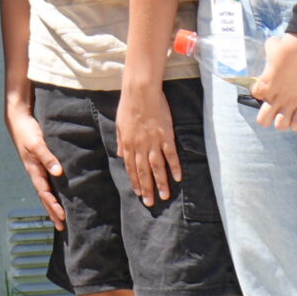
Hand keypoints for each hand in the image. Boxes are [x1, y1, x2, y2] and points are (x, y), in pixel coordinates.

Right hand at [5, 105, 65, 227]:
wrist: (18, 120)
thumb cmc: (28, 132)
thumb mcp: (37, 144)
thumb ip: (48, 157)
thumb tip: (58, 172)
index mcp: (34, 170)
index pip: (45, 193)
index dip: (53, 205)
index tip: (62, 217)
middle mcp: (35, 172)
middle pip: (44, 197)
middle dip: (52, 212)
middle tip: (61, 227)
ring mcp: (37, 169)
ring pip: (45, 191)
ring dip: (52, 205)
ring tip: (59, 218)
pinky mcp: (40, 164)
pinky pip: (47, 183)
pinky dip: (52, 193)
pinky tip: (58, 196)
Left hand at [115, 80, 181, 204]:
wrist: (140, 92)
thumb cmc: (128, 106)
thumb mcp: (119, 124)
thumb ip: (121, 142)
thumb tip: (121, 155)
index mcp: (128, 144)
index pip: (131, 167)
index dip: (135, 182)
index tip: (139, 194)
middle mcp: (140, 146)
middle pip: (143, 171)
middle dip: (147, 189)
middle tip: (151, 203)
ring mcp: (153, 142)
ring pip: (157, 167)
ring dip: (161, 183)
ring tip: (165, 196)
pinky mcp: (166, 136)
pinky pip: (171, 155)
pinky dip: (174, 167)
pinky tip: (178, 178)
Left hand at [252, 32, 296, 129]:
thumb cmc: (284, 48)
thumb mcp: (269, 51)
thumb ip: (268, 55)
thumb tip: (272, 47)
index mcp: (263, 86)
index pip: (256, 97)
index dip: (262, 94)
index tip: (268, 90)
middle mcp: (274, 97)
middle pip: (263, 120)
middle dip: (266, 119)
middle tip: (272, 112)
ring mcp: (290, 102)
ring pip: (281, 125)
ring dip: (282, 123)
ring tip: (286, 117)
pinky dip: (296, 123)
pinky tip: (296, 121)